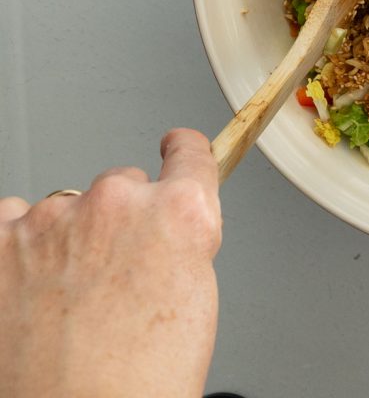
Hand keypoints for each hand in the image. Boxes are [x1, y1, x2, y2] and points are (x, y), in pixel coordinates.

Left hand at [0, 129, 221, 397]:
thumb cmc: (138, 382)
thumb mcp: (195, 297)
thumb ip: (183, 242)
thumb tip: (170, 225)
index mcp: (180, 213)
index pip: (189, 152)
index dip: (183, 152)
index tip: (175, 149)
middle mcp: (118, 203)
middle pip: (123, 184)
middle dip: (122, 219)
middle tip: (117, 275)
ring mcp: (53, 218)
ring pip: (66, 205)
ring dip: (69, 235)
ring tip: (69, 296)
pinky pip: (10, 219)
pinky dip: (20, 244)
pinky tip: (30, 283)